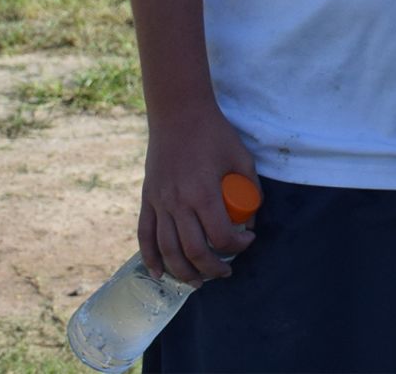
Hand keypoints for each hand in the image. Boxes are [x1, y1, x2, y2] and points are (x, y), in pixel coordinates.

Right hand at [138, 103, 258, 284]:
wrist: (178, 114)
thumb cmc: (215, 134)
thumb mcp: (242, 158)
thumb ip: (250, 189)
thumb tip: (250, 220)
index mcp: (204, 193)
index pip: (222, 236)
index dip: (239, 246)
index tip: (248, 241)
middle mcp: (178, 203)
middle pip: (193, 252)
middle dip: (212, 269)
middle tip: (225, 272)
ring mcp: (159, 202)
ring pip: (167, 250)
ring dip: (183, 272)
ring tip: (198, 282)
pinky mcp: (147, 199)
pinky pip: (145, 235)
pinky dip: (151, 258)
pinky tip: (160, 273)